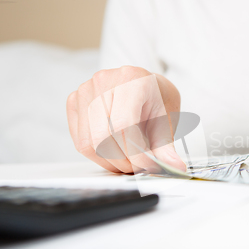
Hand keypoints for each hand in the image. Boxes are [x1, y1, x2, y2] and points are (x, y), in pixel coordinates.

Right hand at [66, 66, 185, 172]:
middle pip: (103, 136)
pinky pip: (80, 140)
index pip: (124, 125)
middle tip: (138, 168)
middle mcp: (104, 80)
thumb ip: (166, 146)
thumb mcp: (167, 119)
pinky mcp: (74, 101)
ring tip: (128, 162)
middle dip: (123, 161)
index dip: (135, 153)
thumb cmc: (155, 99)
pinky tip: (115, 153)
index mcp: (131, 79)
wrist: (143, 84)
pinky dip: (98, 155)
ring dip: (110, 161)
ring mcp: (86, 90)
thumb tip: (174, 167)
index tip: (148, 167)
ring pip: (89, 143)